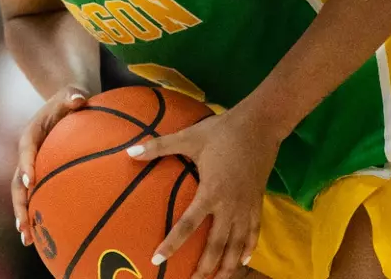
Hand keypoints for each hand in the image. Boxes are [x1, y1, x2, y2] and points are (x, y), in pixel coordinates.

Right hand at [14, 86, 88, 245]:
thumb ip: (73, 94)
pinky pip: (35, 197)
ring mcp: (31, 167)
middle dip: (20, 203)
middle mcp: (27, 153)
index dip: (27, 164)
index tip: (31, 180)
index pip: (26, 149)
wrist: (67, 105)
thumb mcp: (72, 92)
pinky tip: (41, 238)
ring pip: (22, 194)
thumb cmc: (71, 99)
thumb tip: (79, 98)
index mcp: (31, 133)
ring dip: (23, 215)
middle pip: (18, 180)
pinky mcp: (39, 176)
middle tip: (23, 224)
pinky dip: (35, 215)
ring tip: (27, 238)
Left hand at [126, 105, 280, 278]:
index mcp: (211, 192)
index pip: (188, 225)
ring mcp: (246, 206)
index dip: (172, 244)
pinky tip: (244, 260)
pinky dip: (248, 248)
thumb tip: (130, 151)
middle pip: (217, 245)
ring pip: (237, 244)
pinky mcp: (258, 202)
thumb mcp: (188, 137)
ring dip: (228, 265)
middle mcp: (230, 205)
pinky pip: (254, 232)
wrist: (260, 125)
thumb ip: (158, 146)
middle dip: (205, 267)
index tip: (157, 259)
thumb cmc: (221, 131)